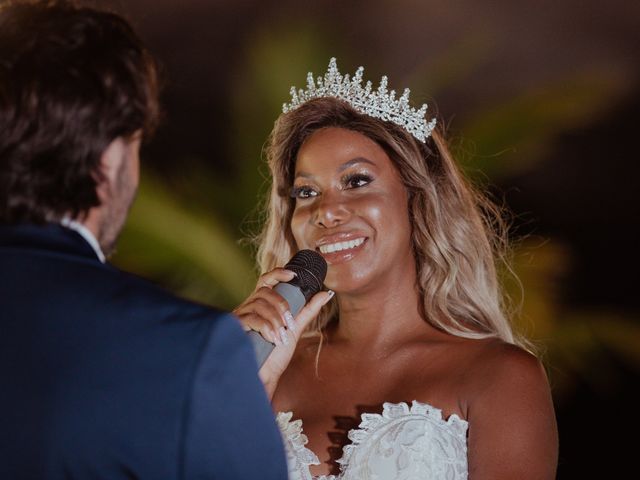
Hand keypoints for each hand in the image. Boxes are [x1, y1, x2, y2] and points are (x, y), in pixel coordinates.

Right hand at [233, 268, 333, 398]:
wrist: (264, 375)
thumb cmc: (276, 352)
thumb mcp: (295, 328)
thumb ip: (308, 309)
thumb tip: (326, 293)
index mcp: (262, 304)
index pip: (266, 280)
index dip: (278, 273)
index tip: (293, 275)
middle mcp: (249, 306)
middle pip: (265, 291)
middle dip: (281, 305)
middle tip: (289, 323)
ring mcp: (240, 316)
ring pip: (259, 304)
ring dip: (275, 321)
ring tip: (281, 336)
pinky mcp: (235, 327)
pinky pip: (252, 318)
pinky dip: (266, 328)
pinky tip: (273, 339)